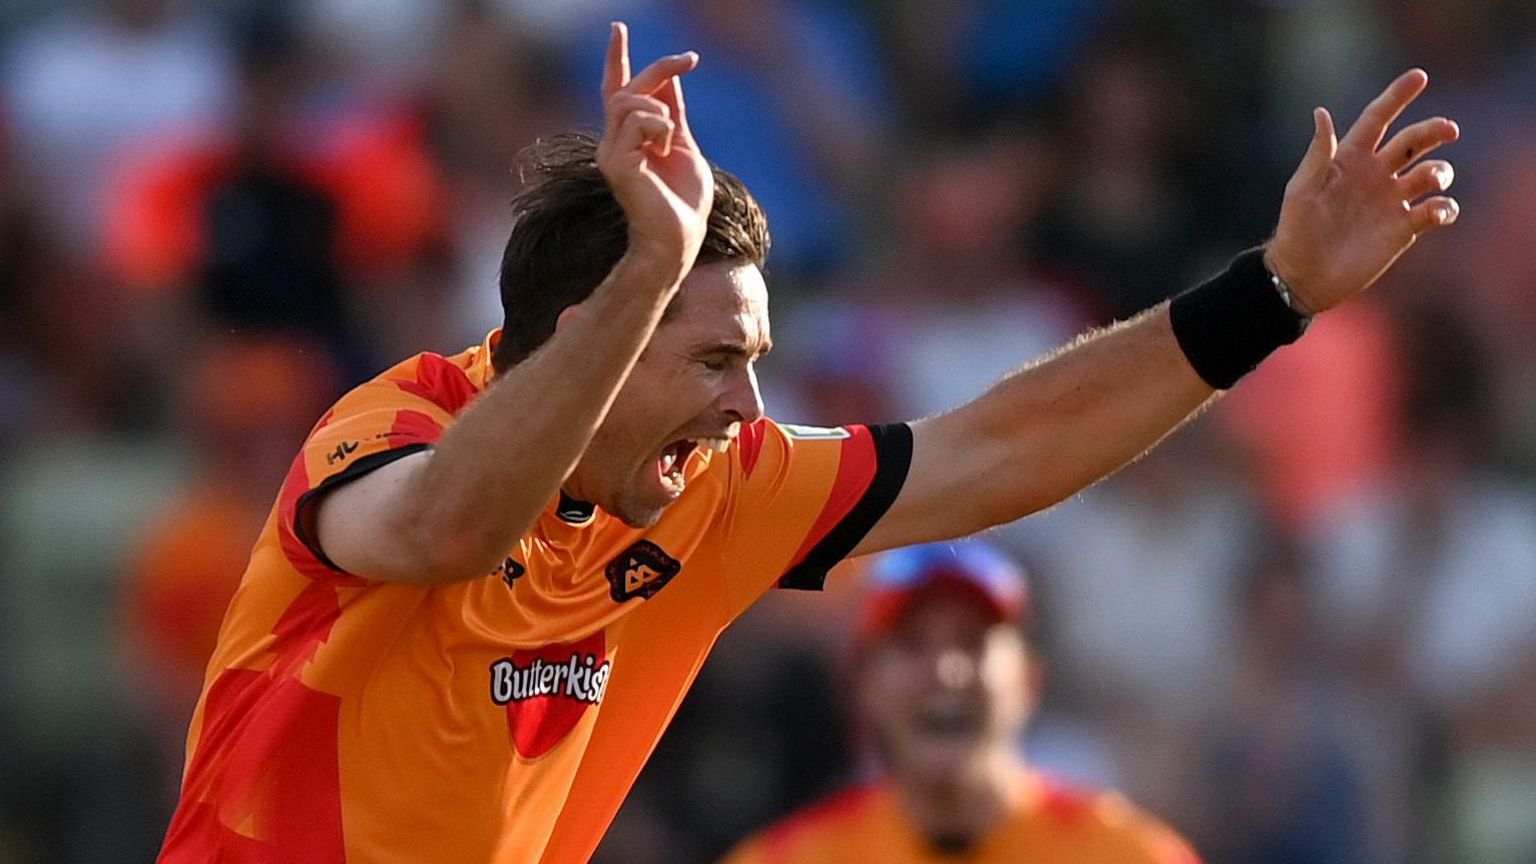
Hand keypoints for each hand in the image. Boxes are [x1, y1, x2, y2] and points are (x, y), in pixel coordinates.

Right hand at [596, 22, 713, 281]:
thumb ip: (673, 113)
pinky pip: (637, 123)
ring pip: (629, 102)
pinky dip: (658, 128)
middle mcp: (613, 143)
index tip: (618, 29)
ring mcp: (611, 153)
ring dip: (659, 110)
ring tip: (670, 139)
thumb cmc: (684, 202)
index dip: (616, 59)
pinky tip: (664, 149)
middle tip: (689, 59)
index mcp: (630, 138)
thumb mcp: (684, 145)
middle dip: (658, 68)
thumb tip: (670, 79)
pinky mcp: (615, 163)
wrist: (680, 237)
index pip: (616, 90)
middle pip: (627, 89)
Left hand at [1267, 69, 1459, 312]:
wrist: (1304, 276)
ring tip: (1431, 179)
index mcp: (1351, 159)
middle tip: (1449, 130)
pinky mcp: (1404, 228)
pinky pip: (1436, 210)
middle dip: (1434, 131)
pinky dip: (1444, 207)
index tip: (1419, 76)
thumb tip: (1321, 112)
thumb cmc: (1296, 231)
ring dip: (1439, 170)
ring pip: (1431, 172)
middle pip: (1414, 141)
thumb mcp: (1302, 190)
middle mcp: (1376, 175)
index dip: (1397, 96)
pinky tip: (1436, 211)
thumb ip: (1318, 153)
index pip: (1378, 119)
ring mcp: (1392, 200)